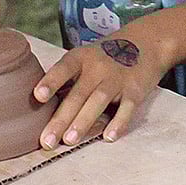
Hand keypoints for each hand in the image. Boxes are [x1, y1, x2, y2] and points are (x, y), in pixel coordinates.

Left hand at [33, 23, 169, 147]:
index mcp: (82, 57)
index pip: (64, 68)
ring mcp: (118, 78)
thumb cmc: (106, 57)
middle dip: (62, 118)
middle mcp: (99, 66)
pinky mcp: (136, 89)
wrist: (147, 42)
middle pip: (78, 93)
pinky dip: (119, 122)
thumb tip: (40, 110)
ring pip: (98, 100)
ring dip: (83, 121)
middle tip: (47, 141)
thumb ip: (68, 80)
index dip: (51, 82)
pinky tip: (109, 136)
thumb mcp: (86, 57)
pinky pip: (127, 107)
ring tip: (69, 141)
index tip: (38, 96)